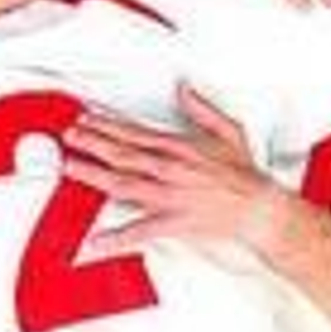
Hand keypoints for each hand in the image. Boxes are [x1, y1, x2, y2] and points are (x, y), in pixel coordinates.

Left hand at [61, 84, 281, 254]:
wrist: (259, 208)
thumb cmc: (244, 175)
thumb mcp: (228, 130)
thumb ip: (202, 108)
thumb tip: (184, 89)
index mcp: (181, 147)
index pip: (136, 132)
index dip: (109, 125)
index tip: (90, 119)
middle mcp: (171, 169)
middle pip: (123, 153)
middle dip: (93, 142)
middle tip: (71, 136)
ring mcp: (169, 196)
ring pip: (123, 183)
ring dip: (94, 174)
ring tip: (71, 167)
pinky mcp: (173, 222)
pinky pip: (139, 231)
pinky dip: (116, 238)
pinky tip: (96, 241)